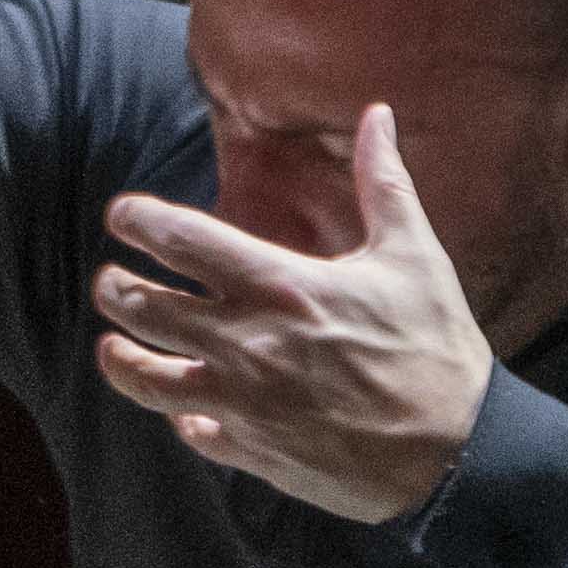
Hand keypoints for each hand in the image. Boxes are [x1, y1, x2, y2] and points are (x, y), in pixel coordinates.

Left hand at [96, 107, 493, 521]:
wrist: (456, 452)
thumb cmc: (436, 348)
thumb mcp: (415, 256)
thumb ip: (384, 182)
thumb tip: (378, 115)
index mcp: (283, 286)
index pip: (182, 240)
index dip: (139, 221)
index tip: (122, 216)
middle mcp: (249, 343)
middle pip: (146, 309)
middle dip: (116, 290)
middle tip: (111, 282)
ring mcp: (244, 403)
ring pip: (147, 380)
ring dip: (121, 358)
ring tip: (113, 345)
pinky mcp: (254, 451)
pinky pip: (194, 433)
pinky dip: (183, 420)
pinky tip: (187, 412)